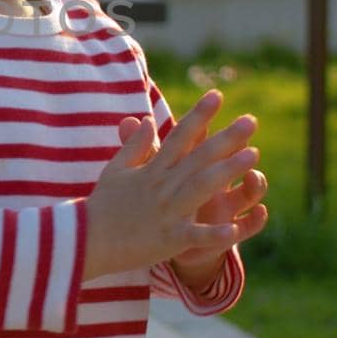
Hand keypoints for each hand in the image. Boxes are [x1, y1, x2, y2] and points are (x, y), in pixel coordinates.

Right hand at [82, 90, 265, 280]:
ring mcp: (166, 212)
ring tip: (254, 156)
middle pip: (199, 158)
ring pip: (201, 187)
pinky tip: (237, 228)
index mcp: (152, 171)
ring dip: (228, 171)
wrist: (83, 241)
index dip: (199, 116)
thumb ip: (134, 146)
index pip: (179, 137)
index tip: (217, 96)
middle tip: (251, 121)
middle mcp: (162, 187)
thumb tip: (146, 118)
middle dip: (226, 138)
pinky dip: (215, 233)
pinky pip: (196, 236)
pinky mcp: (168, 240)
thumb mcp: (115, 169)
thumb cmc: (101, 206)